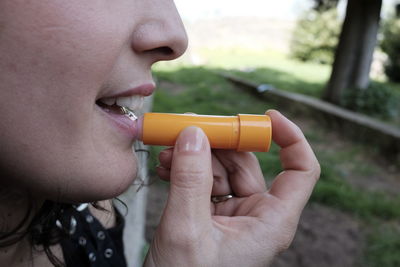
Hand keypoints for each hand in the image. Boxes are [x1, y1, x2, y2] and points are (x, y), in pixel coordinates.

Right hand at [144, 110, 320, 266]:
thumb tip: (194, 133)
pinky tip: (167, 166)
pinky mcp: (212, 214)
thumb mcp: (186, 229)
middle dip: (217, 143)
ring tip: (167, 153)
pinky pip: (204, 180)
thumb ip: (190, 180)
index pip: (301, 170)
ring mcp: (234, 214)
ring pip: (222, 167)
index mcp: (271, 222)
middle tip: (187, 131)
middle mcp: (257, 215)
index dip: (290, 138)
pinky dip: (187, 169)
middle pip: (248, 161)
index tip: (266, 116)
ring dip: (195, 155)